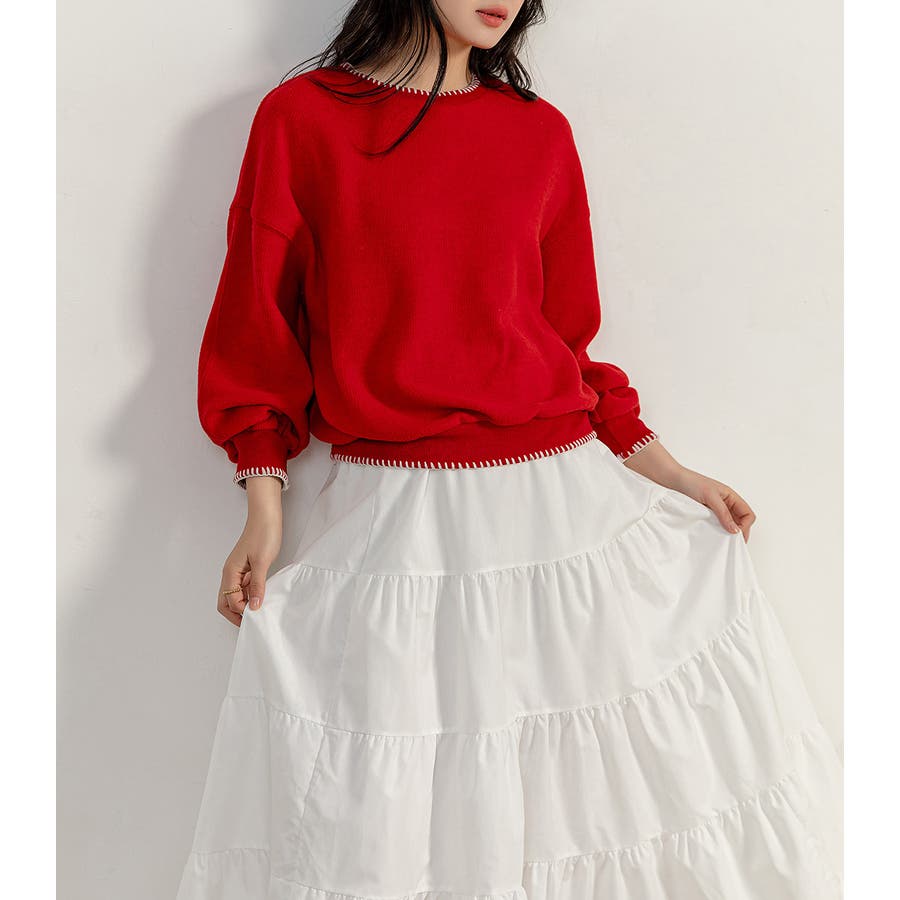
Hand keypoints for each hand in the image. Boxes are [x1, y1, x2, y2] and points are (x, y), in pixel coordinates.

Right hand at [217, 476, 282, 625]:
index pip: (230, 600)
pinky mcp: (246, 568)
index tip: (256, 615)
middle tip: (252, 620)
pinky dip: (250, 595)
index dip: (241, 610)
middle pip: (226, 601)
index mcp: (230, 572)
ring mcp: (238, 571)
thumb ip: (257, 585)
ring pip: (235, 595)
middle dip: (236, 613)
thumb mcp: (262, 562)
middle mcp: (230, 573)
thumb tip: (254, 606)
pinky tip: (261, 597)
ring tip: (259, 609)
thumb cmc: (263, 535)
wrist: (266, 517)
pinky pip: (244, 587)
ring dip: (244, 604)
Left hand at [622, 439, 756, 541]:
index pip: (748, 515)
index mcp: (731, 497)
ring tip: (721, 541)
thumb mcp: (710, 497)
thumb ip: (723, 513)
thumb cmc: (691, 483)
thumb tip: (735, 531)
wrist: (672, 480)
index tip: (735, 536)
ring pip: (729, 524)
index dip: (746, 527)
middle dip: (738, 532)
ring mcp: (716, 509)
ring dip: (727, 533)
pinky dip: (717, 531)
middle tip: (730, 544)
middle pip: (741, 521)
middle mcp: (726, 503)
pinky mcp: (705, 514)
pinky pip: (716, 524)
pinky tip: (711, 536)